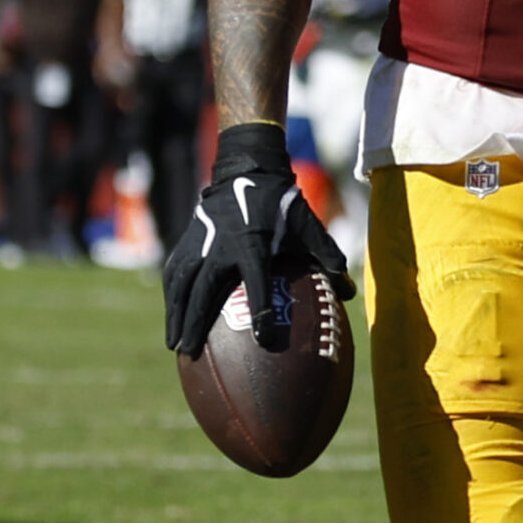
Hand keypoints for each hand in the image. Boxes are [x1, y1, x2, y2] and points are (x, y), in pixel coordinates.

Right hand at [163, 122, 354, 356]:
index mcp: (253, 245)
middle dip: (195, 322)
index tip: (265, 341)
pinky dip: (172, 298)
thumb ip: (328, 256)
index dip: (261, 311)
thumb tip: (350, 293)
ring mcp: (200, 243)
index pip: (257, 284)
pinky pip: (175, 273)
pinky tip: (173, 317)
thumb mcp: (308, 226)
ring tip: (175, 345)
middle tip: (190, 352)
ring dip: (176, 316)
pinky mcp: (187, 240)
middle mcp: (221, 246)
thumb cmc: (281, 205)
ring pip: (181, 285)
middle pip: (203, 291)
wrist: (246, 170)